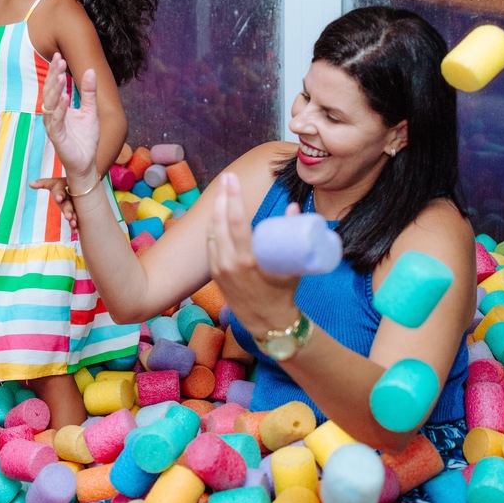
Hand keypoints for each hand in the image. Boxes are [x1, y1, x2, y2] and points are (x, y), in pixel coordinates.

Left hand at [30, 177, 78, 230]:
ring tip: (73, 224)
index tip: (58, 198)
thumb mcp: (53, 183)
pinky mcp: (77, 214)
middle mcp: (69, 200)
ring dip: (74, 219)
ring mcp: (74, 207)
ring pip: (74, 213)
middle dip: (68, 210)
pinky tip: (75, 232)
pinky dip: (75, 227)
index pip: (60, 193)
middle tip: (68, 216)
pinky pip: (76, 221)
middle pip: (68, 205)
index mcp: (62, 192)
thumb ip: (42, 183)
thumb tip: (30, 184)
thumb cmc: (62, 185)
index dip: (59, 196)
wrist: (79, 184)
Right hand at [42, 52, 100, 188]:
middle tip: (59, 60)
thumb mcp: (90, 110)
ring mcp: (53, 126)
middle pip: (49, 92)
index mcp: (59, 108)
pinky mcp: (57, 138)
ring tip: (61, 76)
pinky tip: (64, 98)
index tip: (60, 56)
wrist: (87, 162)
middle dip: (54, 76)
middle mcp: (53, 116)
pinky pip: (55, 121)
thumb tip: (91, 70)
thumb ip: (89, 92)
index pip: (54, 86)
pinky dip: (59, 109)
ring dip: (55, 90)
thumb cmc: (86, 139)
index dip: (56, 72)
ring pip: (49, 105)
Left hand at [207, 172, 301, 334]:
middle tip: (227, 179)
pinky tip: (215, 215)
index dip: (232, 197)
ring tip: (221, 192)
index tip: (233, 179)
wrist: (268, 323)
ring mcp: (219, 269)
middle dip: (221, 196)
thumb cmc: (284, 293)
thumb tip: (293, 207)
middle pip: (220, 221)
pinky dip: (212, 227)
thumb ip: (292, 234)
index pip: (236, 221)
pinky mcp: (215, 274)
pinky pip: (210, 244)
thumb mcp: (293, 266)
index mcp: (248, 260)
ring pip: (211, 232)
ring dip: (215, 209)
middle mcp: (229, 263)